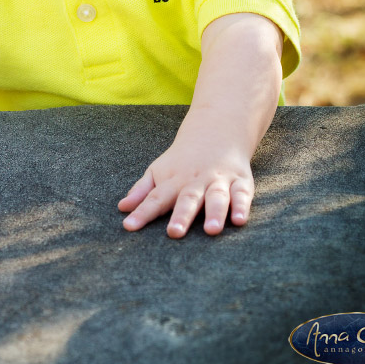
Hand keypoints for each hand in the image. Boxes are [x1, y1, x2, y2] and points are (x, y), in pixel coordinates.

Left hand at [117, 127, 253, 237]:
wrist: (216, 130)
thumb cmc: (182, 160)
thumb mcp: (159, 170)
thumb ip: (142, 191)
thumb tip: (122, 208)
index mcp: (173, 181)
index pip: (155, 198)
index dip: (142, 212)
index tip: (129, 227)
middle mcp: (196, 181)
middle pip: (187, 199)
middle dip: (181, 216)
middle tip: (174, 233)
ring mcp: (218, 181)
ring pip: (216, 197)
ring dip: (214, 213)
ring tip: (211, 230)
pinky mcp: (240, 182)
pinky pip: (242, 195)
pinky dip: (242, 206)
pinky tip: (239, 220)